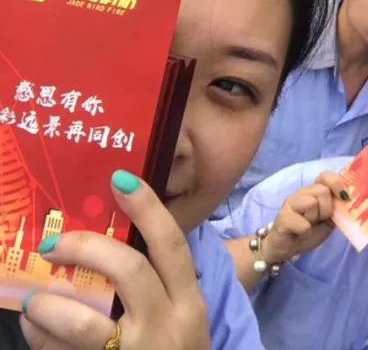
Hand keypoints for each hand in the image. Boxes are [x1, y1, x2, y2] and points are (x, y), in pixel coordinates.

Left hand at [21, 171, 209, 349]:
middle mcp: (168, 324)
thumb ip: (159, 290)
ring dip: (50, 305)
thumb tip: (111, 247)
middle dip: (86, 249)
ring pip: (85, 323)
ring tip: (33, 298)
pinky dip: (42, 340)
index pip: (171, 245)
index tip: (120, 178)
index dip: (147, 208)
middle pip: (129, 270)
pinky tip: (33, 328)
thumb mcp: (181, 322)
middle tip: (53, 244)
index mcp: (189, 302)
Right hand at [262, 171, 347, 263]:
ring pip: (311, 202)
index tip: (344, 197)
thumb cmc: (309, 232)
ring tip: (309, 226)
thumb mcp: (328, 221)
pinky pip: (303, 223)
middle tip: (320, 220)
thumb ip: (337, 209)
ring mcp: (290, 203)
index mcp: (314, 192)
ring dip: (314, 219)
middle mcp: (302, 193)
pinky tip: (300, 234)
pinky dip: (305, 232)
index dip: (336, 183)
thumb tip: (348, 200)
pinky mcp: (282, 217)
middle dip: (326, 209)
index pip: (325, 176)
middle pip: (322, 191)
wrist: (287, 248)